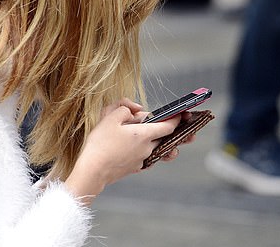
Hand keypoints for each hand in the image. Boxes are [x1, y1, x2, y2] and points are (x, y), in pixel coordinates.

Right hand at [65, 98, 180, 204]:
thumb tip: (134, 109)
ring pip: (156, 148)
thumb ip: (124, 108)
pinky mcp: (135, 168)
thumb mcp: (109, 118)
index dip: (177, 119)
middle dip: (173, 132)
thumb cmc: (100, 144)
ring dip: (161, 143)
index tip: (183, 114)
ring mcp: (142, 160)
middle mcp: (147, 148)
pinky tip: (138, 148)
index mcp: (144, 134)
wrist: (92, 171)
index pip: (168, 126)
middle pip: (165, 139)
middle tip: (188, 130)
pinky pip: (146, 157)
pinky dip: (146, 150)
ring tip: (166, 142)